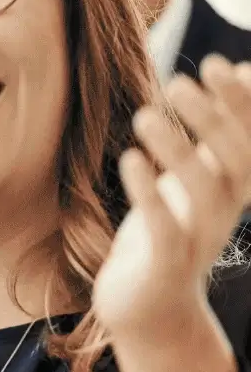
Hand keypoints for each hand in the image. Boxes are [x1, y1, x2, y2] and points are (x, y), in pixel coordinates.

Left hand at [96, 57, 250, 336]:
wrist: (150, 308)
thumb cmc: (172, 228)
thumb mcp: (199, 176)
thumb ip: (219, 130)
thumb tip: (245, 69)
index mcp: (236, 186)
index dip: (242, 103)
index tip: (219, 63)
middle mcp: (227, 210)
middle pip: (234, 159)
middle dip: (212, 119)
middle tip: (179, 82)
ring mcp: (199, 238)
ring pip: (200, 190)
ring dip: (175, 150)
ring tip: (145, 115)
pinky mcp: (166, 263)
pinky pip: (164, 226)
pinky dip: (149, 192)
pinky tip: (131, 160)